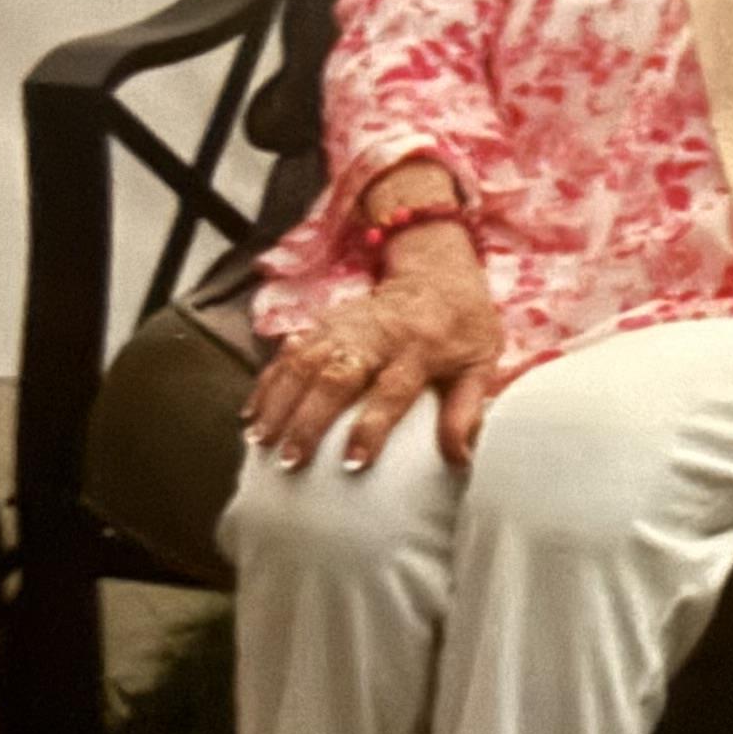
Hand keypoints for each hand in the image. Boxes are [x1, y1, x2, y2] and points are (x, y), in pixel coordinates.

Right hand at [246, 234, 506, 473]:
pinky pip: (289, 351)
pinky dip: (268, 381)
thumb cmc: (464, 327)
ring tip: (260, 440)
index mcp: (421, 349)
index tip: (352, 463)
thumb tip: (460, 459)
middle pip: (337, 376)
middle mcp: (378, 336)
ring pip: (304, 361)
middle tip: (290, 460)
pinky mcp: (325, 322)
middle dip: (310, 419)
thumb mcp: (481, 364)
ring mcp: (346, 326)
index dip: (371, 428)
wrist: (438, 270)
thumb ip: (466, 410)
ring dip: (279, 401)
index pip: (392, 391)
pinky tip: (251, 412)